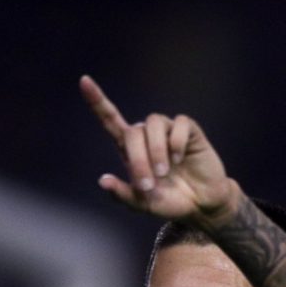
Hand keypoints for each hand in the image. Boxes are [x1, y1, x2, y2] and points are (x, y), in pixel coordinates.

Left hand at [80, 75, 240, 223]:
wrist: (201, 205)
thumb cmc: (169, 202)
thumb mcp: (142, 204)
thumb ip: (122, 194)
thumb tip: (103, 181)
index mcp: (131, 150)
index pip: (110, 120)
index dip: (98, 101)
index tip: (84, 81)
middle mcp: (147, 136)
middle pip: (133, 132)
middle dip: (138, 159)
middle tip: (148, 185)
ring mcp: (168, 131)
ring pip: (153, 124)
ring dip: (156, 150)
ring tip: (165, 172)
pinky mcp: (189, 130)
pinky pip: (179, 124)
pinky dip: (177, 142)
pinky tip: (181, 158)